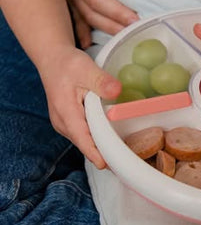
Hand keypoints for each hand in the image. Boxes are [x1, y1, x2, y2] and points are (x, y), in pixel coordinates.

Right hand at [39, 47, 121, 168]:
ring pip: (84, 140)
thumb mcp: (85, 68)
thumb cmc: (67, 64)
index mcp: (65, 112)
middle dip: (103, 153)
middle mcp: (62, 122)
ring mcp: (64, 124)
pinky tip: (111, 139)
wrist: (52, 59)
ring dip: (100, 146)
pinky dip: (96, 138)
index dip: (95, 153)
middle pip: (85, 143)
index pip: (81, 138)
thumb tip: (117, 91)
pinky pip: (84, 134)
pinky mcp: (69, 122)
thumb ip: (101, 81)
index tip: (107, 165)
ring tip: (122, 154)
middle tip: (124, 162)